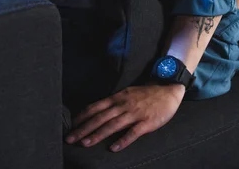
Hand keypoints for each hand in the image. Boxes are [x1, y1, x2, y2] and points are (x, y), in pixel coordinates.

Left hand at [65, 84, 184, 151]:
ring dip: (97, 134)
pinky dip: (122, 141)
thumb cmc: (146, 93)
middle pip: (99, 117)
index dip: (82, 117)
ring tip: (85, 143)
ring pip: (112, 125)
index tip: (71, 125)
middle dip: (83, 128)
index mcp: (117, 98)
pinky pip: (132, 133)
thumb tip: (99, 111)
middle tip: (70, 138)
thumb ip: (114, 103)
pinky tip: (113, 148)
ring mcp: (134, 113)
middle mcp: (123, 105)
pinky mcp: (146, 122)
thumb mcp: (127, 94)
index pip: (95, 107)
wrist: (168, 89)